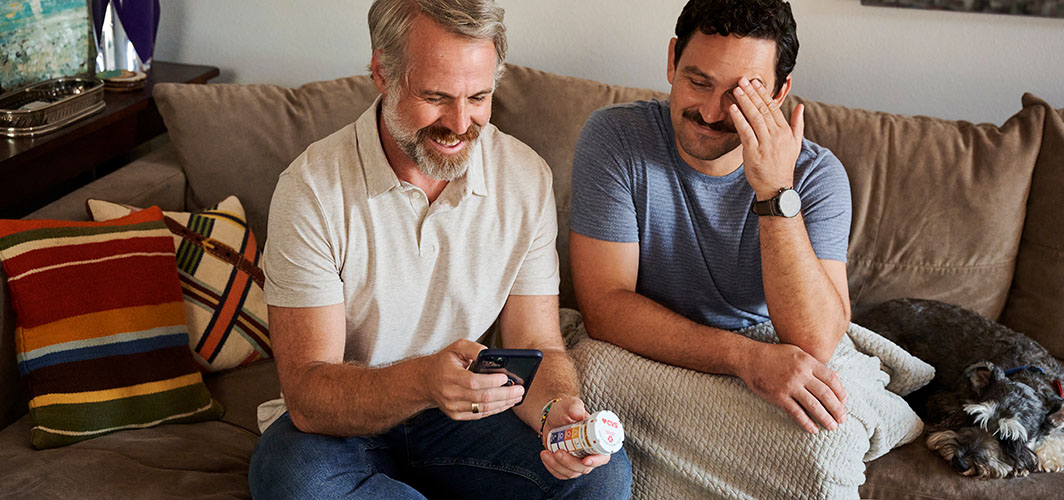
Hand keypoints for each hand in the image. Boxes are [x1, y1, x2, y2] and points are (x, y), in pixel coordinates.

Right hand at [421, 339, 524, 419]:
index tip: (506, 377)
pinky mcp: (456, 415)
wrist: (426, 381)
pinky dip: (495, 409)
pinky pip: (479, 415)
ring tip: (517, 396)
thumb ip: (474, 348)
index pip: (473, 381)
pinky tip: (505, 403)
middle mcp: (450, 393)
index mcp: (449, 375)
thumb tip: (492, 354)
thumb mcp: (456, 347)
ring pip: (483, 408)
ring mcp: (452, 407)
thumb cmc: (445, 362)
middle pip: (482, 397)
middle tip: (520, 389)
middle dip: (504, 394)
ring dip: (503, 403)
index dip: (492, 381)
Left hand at [538, 397, 611, 479]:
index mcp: (597, 441)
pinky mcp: (566, 467)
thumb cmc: (564, 411)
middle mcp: (589, 454)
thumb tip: (577, 413)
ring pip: (571, 472)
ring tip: (546, 453)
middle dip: (570, 462)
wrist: (551, 418)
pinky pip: (560, 474)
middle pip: (585, 467)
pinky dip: (551, 468)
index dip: (597, 460)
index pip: (603, 456)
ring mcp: (577, 462)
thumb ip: (574, 406)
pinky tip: (545, 456)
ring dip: (558, 465)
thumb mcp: (569, 405)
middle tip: (558, 452)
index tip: (585, 460)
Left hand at [728, 77, 803, 199]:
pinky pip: (746, 132)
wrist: (776, 187)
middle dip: (752, 93)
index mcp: (786, 131)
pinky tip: (733, 109)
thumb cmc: (782, 165)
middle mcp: (777, 135)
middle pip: (763, 109)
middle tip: (743, 80)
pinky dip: (739, 119)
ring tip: (736, 90)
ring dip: (745, 102)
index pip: (774, 107)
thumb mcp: (795, 144)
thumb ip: (797, 124)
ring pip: (755, 117)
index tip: (755, 82)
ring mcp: (766, 143)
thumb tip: (801, 106)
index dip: (763, 94)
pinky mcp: (754, 152)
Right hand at [737, 342, 846, 433]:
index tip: (844, 403)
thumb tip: (837, 376)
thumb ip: (817, 365)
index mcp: (808, 362)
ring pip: (814, 406)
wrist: (750, 358)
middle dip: (837, 409)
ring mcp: (790, 386)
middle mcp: (801, 374)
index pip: (831, 380)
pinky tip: (813, 429)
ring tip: (832, 426)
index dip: (841, 393)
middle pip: (826, 395)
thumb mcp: (798, 353)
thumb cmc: (775, 355)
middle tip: (843, 419)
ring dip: (825, 418)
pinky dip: (806, 423)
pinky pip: (796, 413)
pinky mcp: (779, 397)